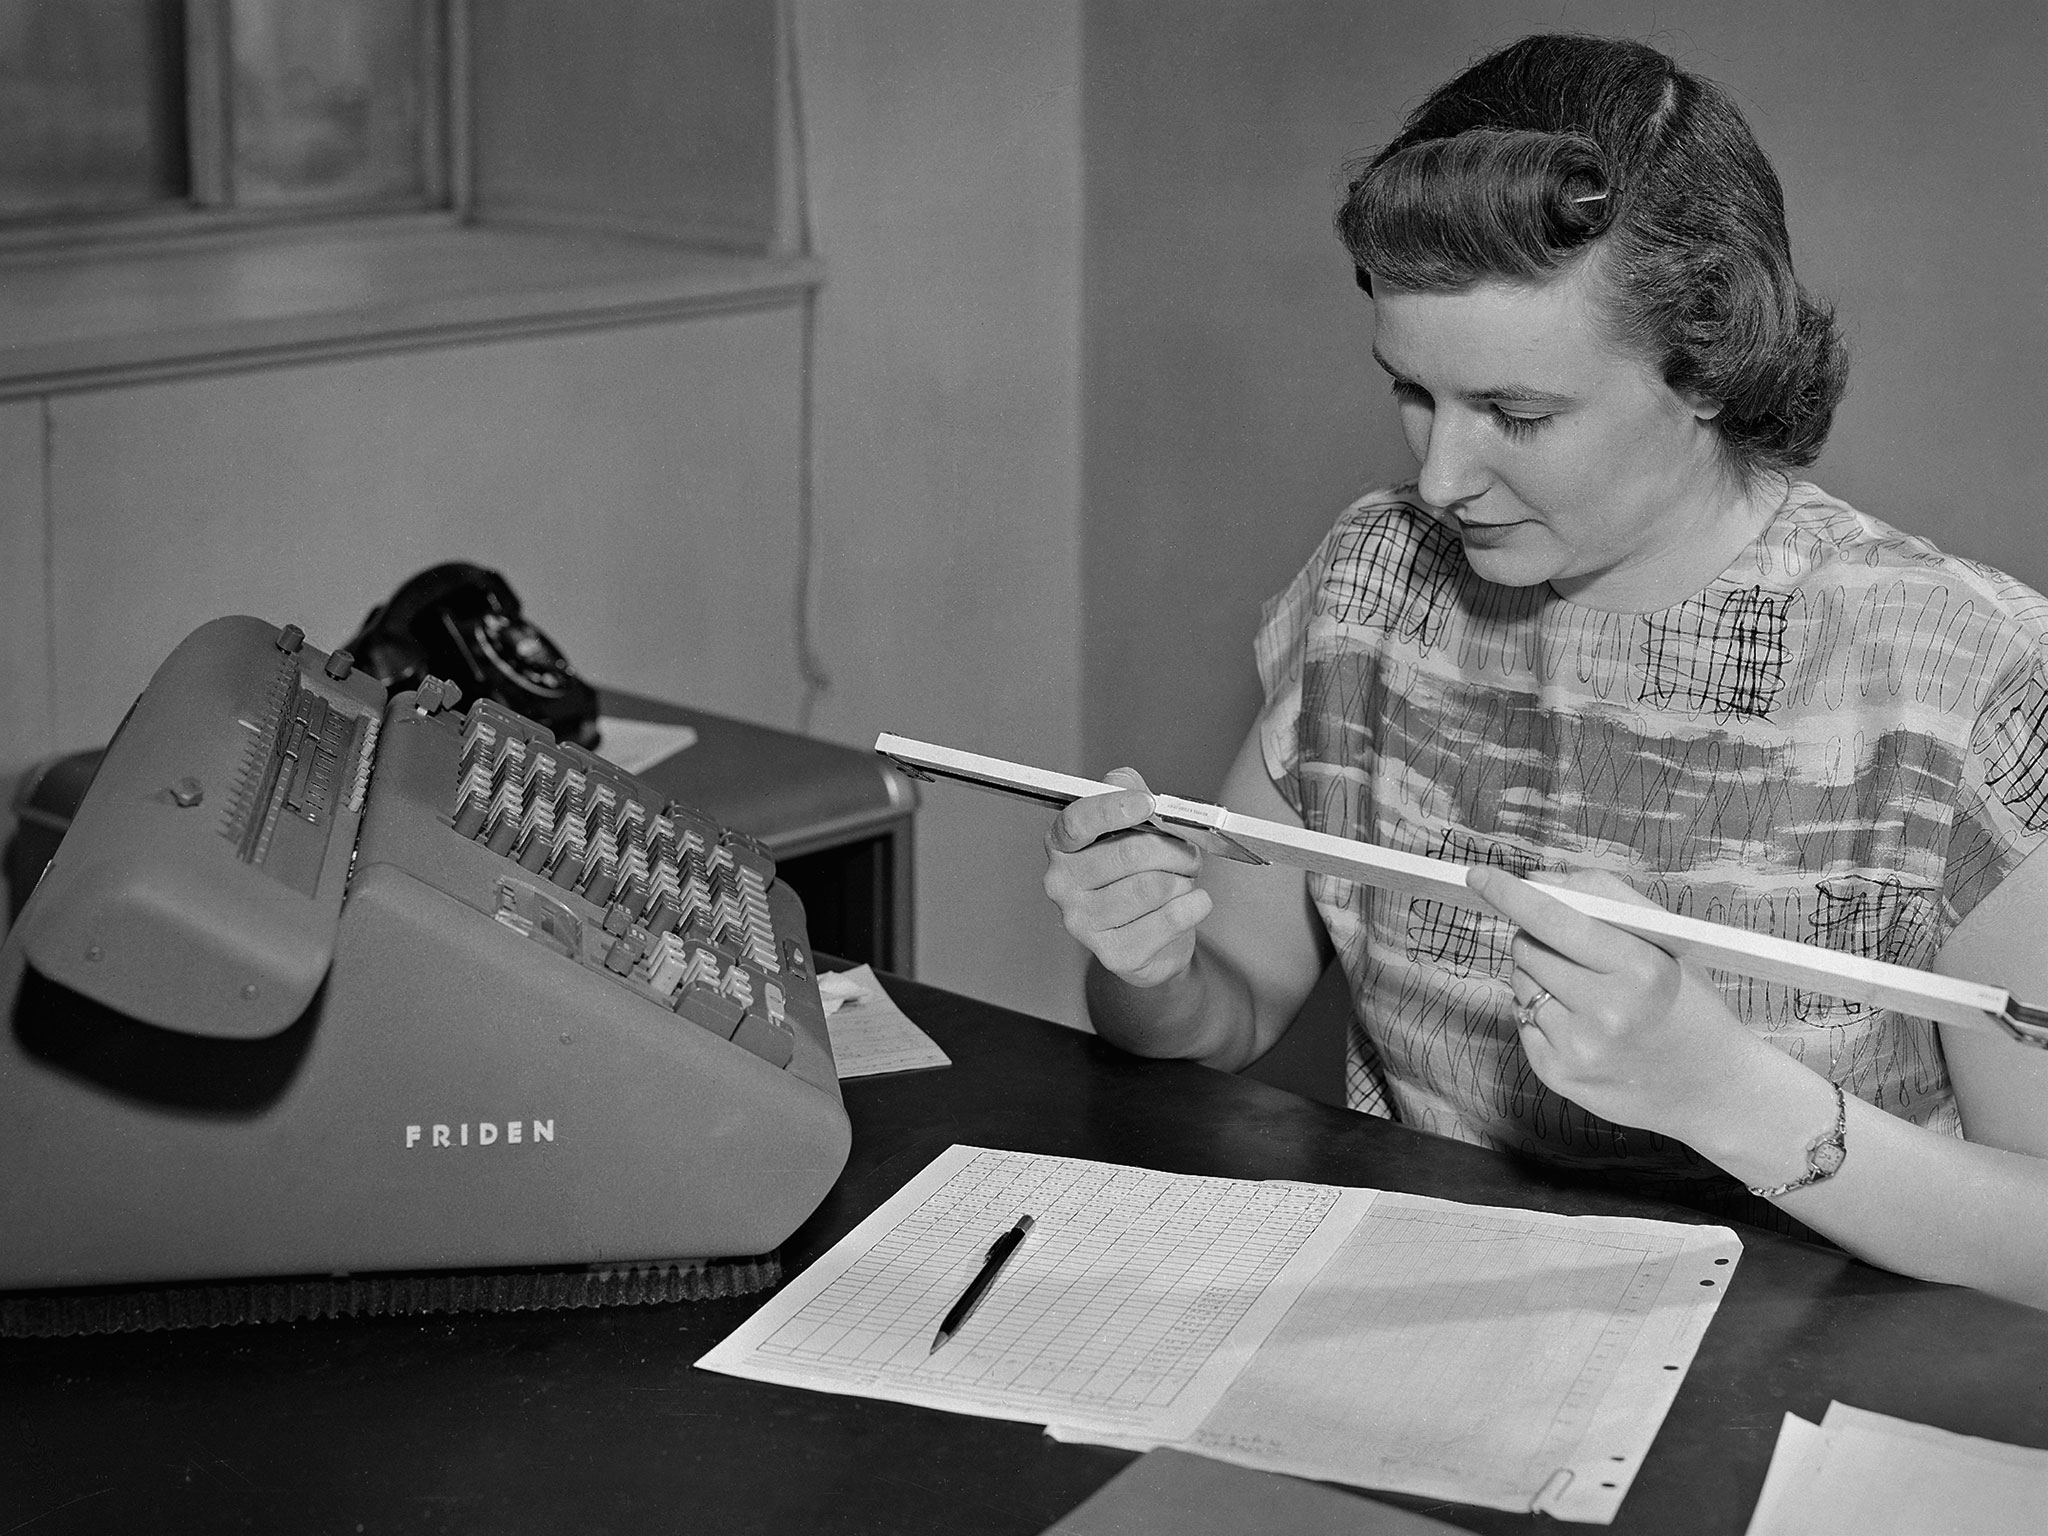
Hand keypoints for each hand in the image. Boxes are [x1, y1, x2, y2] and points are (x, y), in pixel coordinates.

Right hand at [1043, 769, 1212, 986]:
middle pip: (1128, 853)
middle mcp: (1062, 884)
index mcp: (1062, 846)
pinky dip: (1194, 905)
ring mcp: (1083, 923)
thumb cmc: (1139, 876)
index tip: (1148, 803)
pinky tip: (1195, 902)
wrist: (1153, 942)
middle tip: (1189, 853)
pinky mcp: (1114, 954)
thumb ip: (1127, 795)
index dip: (1113, 808)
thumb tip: (1122, 780)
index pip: (1077, 822)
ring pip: (1153, 886)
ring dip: (1184, 879)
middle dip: (1173, 849)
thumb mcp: (1133, 829)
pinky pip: (1169, 919)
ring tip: (1184, 881)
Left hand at [1466, 866, 1772, 1142]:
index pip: (1555, 919)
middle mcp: (1608, 1011)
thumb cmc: (1688, 1004)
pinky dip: (1541, 1015)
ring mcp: (1580, 1048)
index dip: (1511, 894)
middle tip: (1575, 954)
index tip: (1479, 875)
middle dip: (1539, 940)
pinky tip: (1581, 1026)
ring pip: (1520, 983)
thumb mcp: (1666, 943)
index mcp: (1641, 969)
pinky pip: (1521, 1021)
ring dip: (1539, 978)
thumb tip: (1539, 881)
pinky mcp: (1558, 1075)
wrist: (1714, 1088)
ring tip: (1586, 995)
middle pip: (1527, 948)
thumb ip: (1606, 899)